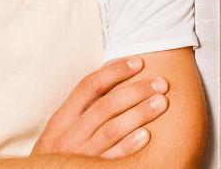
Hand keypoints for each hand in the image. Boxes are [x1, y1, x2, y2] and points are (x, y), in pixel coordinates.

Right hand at [32, 56, 169, 158]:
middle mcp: (69, 134)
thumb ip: (83, 108)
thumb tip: (117, 79)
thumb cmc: (59, 150)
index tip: (138, 62)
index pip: (89, 86)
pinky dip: (129, 146)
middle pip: (106, 106)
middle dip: (136, 91)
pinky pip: (112, 158)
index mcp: (62, 118)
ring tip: (161, 102)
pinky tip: (147, 135)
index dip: (114, 71)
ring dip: (139, 114)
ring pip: (111, 130)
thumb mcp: (62, 127)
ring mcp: (80, 154)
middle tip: (160, 83)